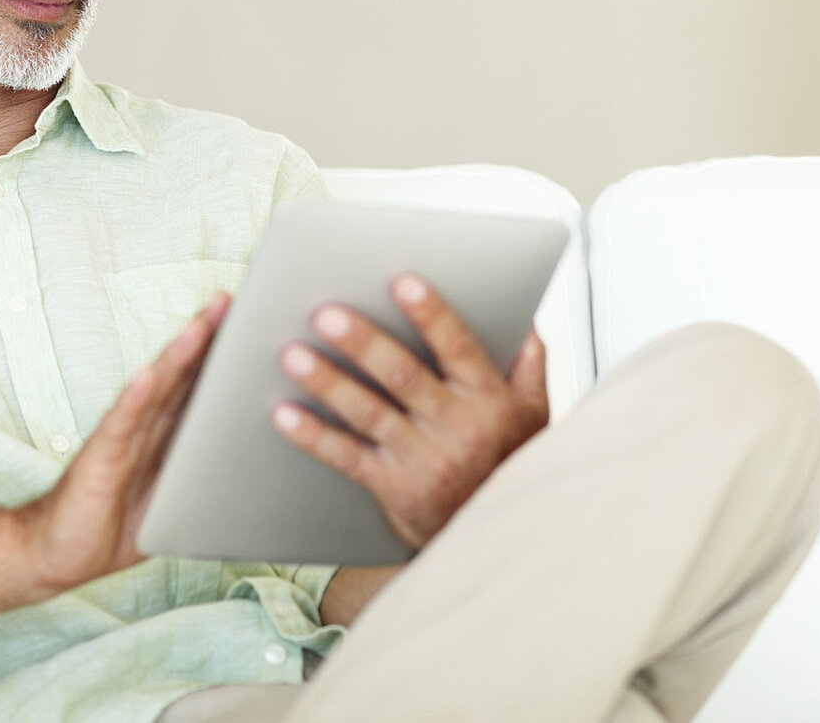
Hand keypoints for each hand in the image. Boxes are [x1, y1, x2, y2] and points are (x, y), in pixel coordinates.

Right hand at [15, 292, 227, 594]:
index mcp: (165, 432)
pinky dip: (134, 398)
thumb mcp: (176, 499)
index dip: (225, 354)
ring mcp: (121, 437)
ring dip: (177, 355)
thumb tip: (263, 473)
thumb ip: (207, 477)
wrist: (56, 555)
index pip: (198, 385)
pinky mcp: (99, 458)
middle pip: (180, 373)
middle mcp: (144, 425)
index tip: (255, 321)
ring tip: (199, 325)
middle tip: (230, 301)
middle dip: (206, 337)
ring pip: (153, 389)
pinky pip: (119, 424)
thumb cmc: (117, 525)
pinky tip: (146, 376)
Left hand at [271, 274, 548, 551]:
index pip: (458, 347)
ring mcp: (425, 459)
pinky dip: (315, 436)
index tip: (401, 283)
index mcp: (490, 398)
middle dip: (363, 342)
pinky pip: (348, 458)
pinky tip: (284, 414)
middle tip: (325, 313)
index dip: (431, 315)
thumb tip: (521, 314)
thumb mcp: (534, 411)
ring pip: (370, 413)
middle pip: (403, 376)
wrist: (495, 536)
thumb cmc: (509, 462)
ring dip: (330, 383)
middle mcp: (458, 427)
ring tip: (294, 354)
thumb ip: (529, 361)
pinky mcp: (395, 488)